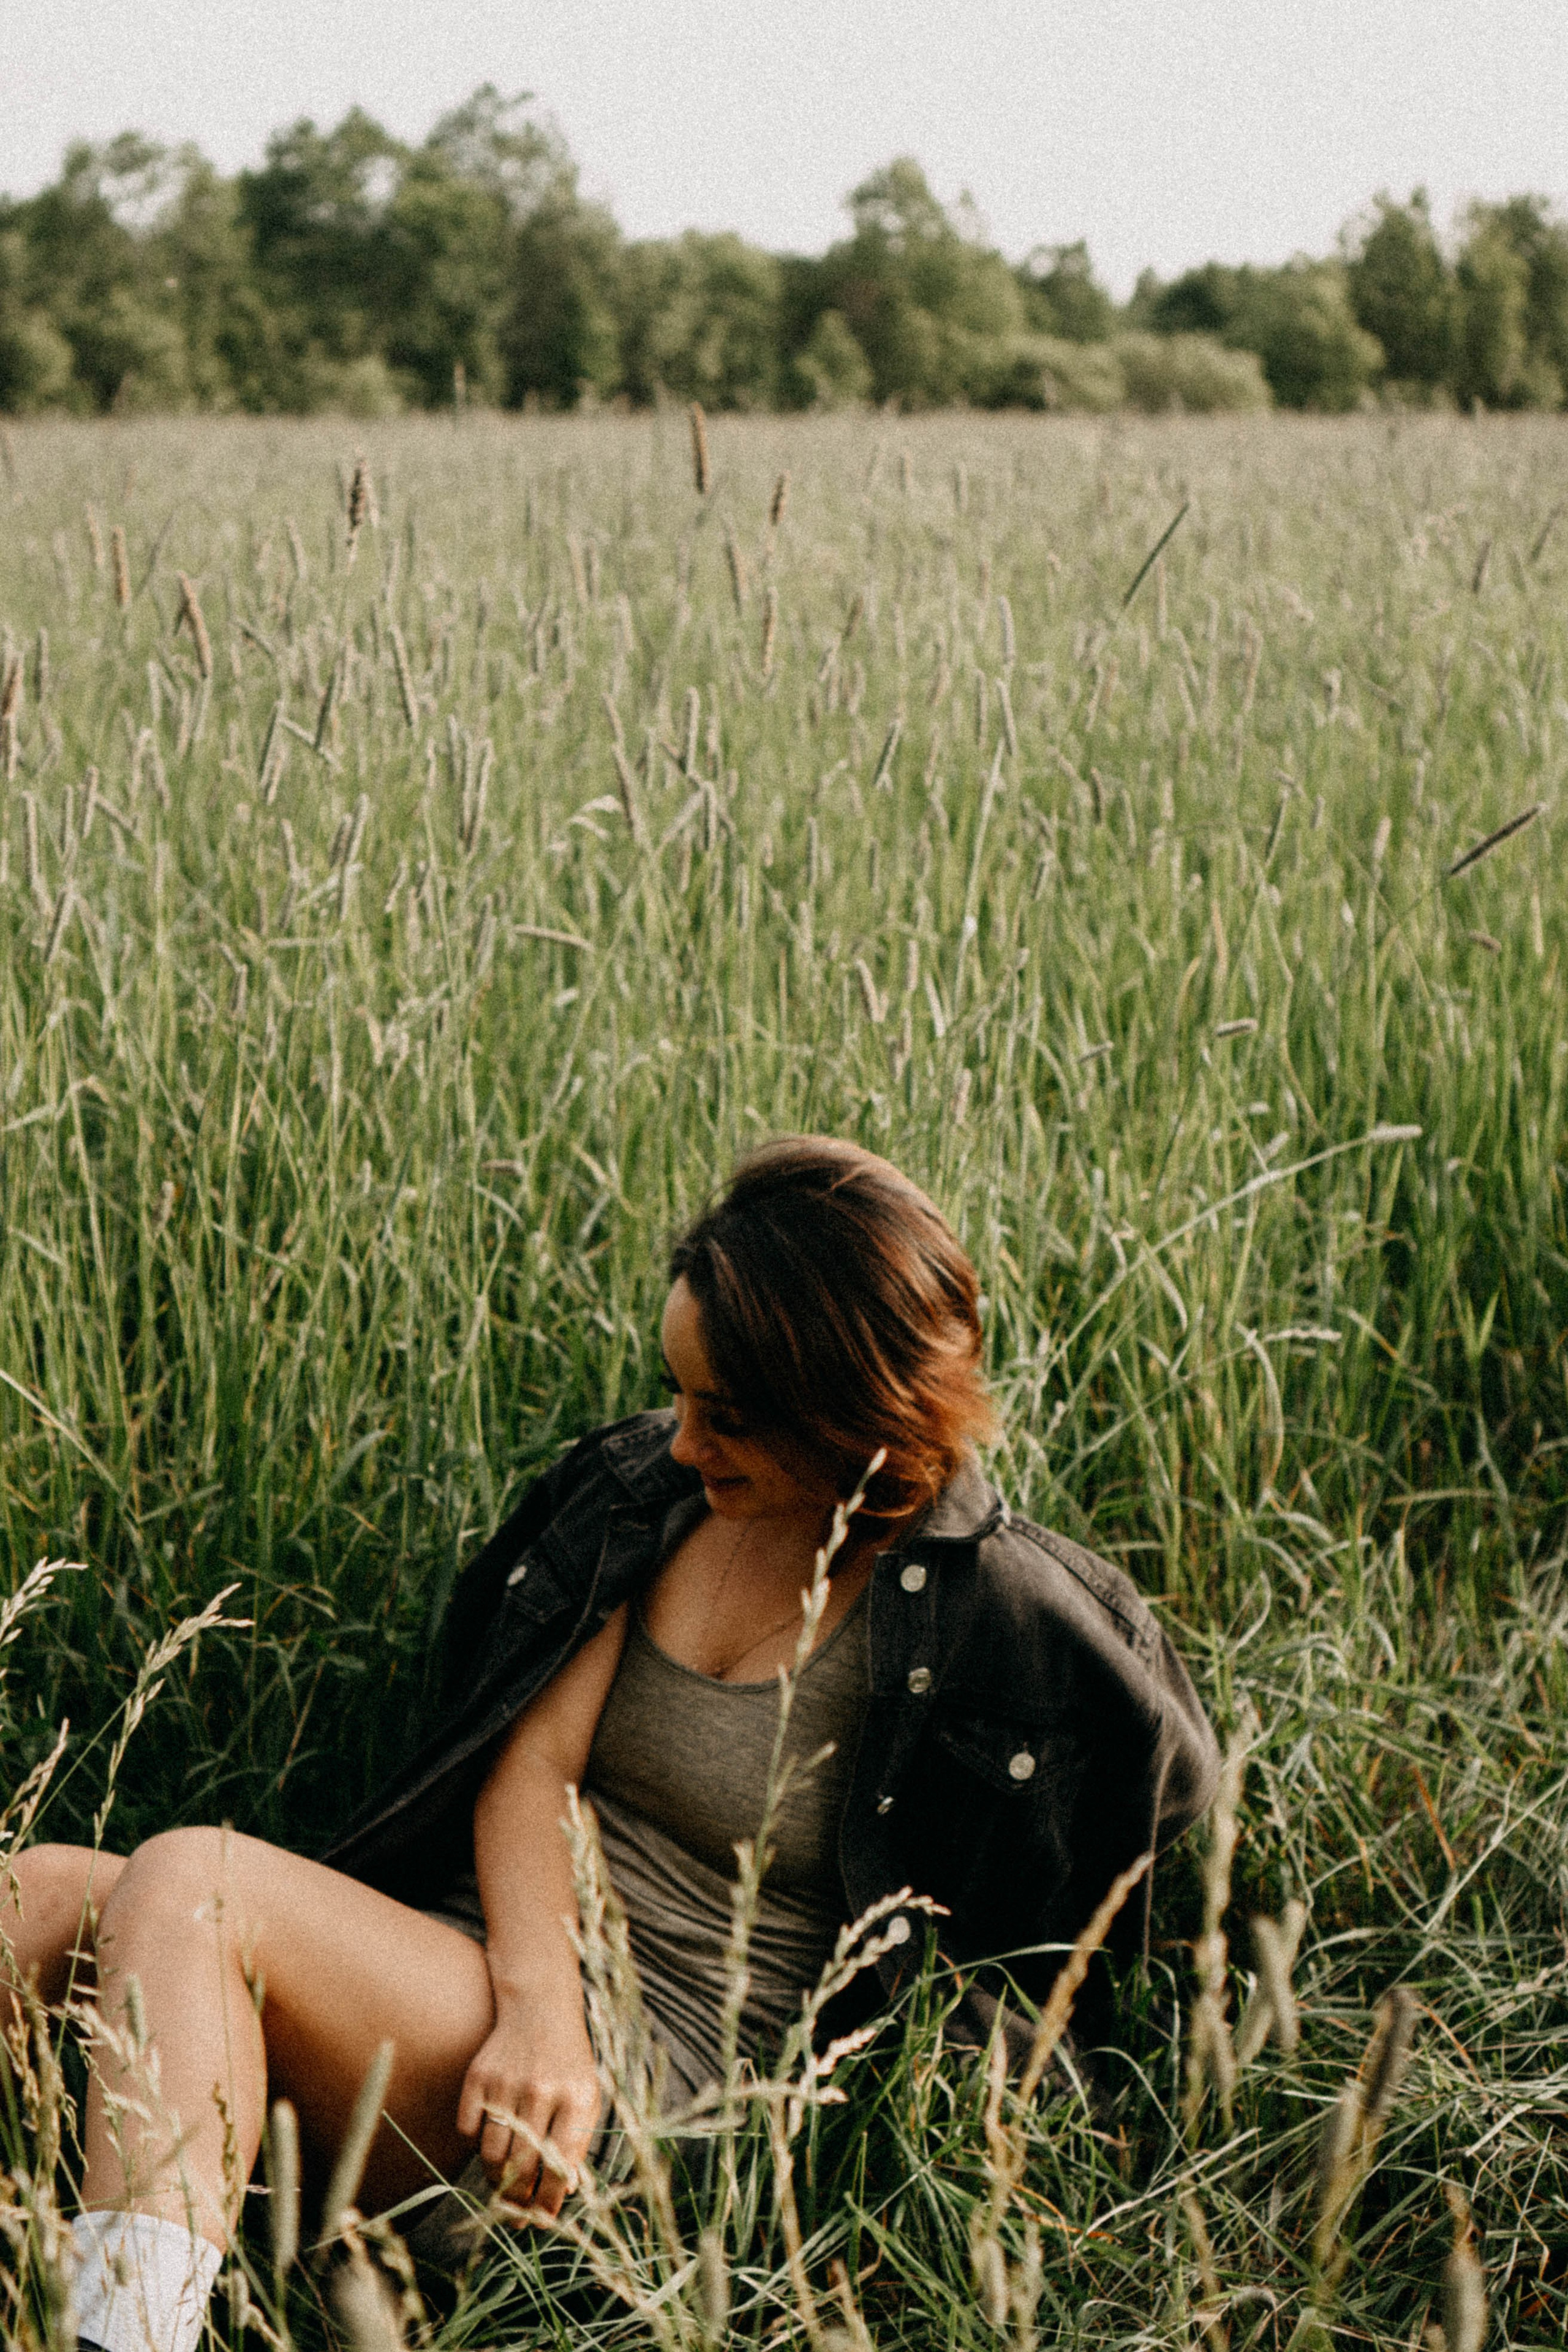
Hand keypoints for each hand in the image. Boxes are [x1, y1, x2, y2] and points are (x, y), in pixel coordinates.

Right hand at [455, 2009, 601, 2216]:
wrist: (540, 2009)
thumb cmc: (568, 2063)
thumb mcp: (587, 2097)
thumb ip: (578, 2143)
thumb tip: (564, 2192)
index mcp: (575, 2097)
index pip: (559, 2165)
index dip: (549, 2201)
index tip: (542, 2221)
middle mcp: (540, 2089)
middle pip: (521, 2166)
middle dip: (518, 2199)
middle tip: (516, 2216)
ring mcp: (507, 2082)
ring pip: (492, 2153)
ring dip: (495, 2177)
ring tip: (503, 2182)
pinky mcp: (479, 2075)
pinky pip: (468, 2129)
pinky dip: (475, 2143)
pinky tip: (488, 2140)